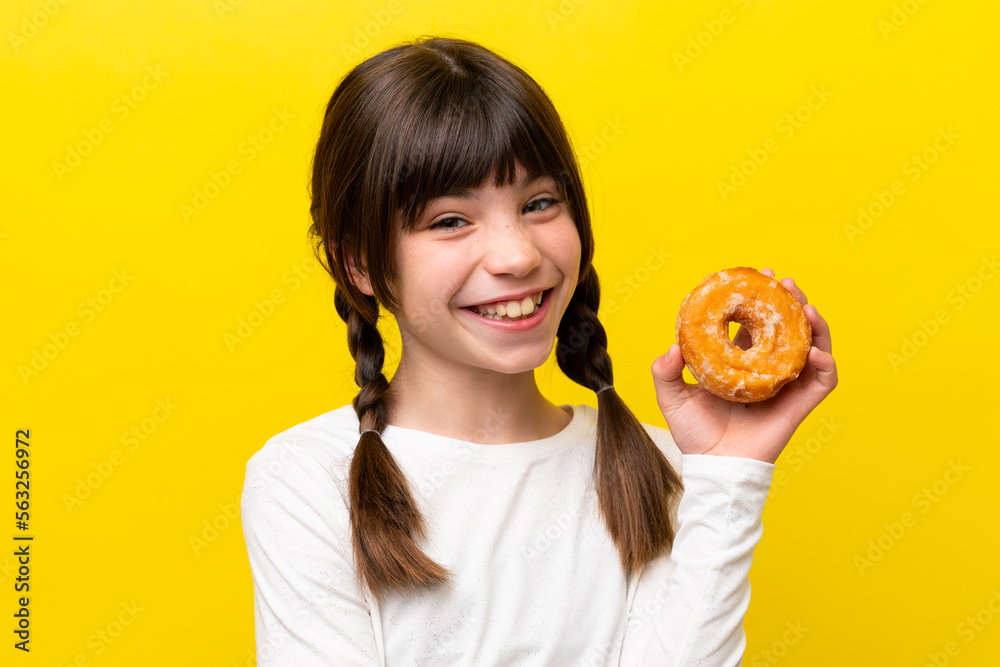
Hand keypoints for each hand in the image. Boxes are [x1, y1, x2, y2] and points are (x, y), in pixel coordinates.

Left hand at [650, 268, 837, 463]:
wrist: (714, 466)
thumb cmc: (696, 434)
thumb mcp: (672, 397)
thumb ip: (665, 371)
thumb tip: (672, 347)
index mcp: (741, 361)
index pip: (756, 321)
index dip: (759, 298)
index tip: (758, 276)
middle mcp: (768, 369)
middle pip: (788, 326)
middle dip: (791, 300)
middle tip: (785, 281)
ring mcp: (786, 385)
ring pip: (811, 346)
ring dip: (814, 324)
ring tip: (806, 305)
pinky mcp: (800, 405)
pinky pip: (822, 381)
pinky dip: (824, 363)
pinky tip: (814, 350)